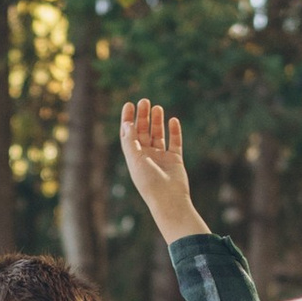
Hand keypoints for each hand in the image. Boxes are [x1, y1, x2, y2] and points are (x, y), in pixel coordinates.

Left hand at [119, 101, 206, 244]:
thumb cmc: (149, 182)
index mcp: (134, 157)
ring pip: (158, 135)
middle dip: (143, 117)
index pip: (129, 134)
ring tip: (157, 107)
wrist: (169, 199)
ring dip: (157, 121)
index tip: (129, 105)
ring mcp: (161, 158)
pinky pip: (175, 142)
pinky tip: (173, 120)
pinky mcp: (175, 160)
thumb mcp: (135, 160)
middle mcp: (146, 156)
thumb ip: (130, 141)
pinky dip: (174, 131)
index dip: (127, 119)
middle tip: (144, 101)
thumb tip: (127, 123)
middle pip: (143, 132)